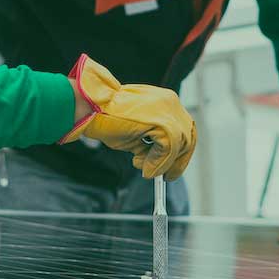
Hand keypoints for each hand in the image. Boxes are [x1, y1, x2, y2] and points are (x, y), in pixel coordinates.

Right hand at [61, 55, 195, 179]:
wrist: (90, 107)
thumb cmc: (107, 119)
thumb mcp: (135, 133)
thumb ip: (151, 143)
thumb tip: (159, 163)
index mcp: (164, 101)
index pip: (183, 128)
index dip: (179, 150)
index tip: (172, 166)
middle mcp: (170, 102)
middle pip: (188, 137)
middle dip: (177, 160)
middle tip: (166, 177)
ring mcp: (168, 111)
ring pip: (179, 144)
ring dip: (164, 163)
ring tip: (145, 170)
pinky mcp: (162, 122)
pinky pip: (169, 150)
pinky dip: (159, 163)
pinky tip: (145, 169)